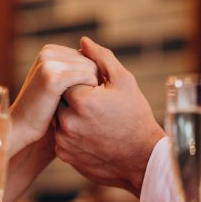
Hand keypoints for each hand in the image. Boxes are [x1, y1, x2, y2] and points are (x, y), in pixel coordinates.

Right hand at [9, 44, 97, 156]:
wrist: (21, 128)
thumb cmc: (44, 112)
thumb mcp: (58, 86)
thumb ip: (73, 71)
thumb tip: (99, 64)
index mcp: (50, 50)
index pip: (87, 57)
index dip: (91, 79)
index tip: (86, 98)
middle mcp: (48, 52)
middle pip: (91, 62)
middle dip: (92, 84)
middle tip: (84, 105)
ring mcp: (49, 63)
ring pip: (92, 70)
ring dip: (91, 91)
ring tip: (78, 107)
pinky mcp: (53, 77)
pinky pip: (87, 79)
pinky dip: (89, 95)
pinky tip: (79, 108)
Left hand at [55, 37, 165, 196]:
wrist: (142, 159)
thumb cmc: (136, 117)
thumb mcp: (124, 82)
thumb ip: (101, 58)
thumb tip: (83, 42)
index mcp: (80, 99)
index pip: (69, 80)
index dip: (85, 84)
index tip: (99, 93)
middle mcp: (67, 121)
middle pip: (60, 99)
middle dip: (75, 100)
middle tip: (97, 109)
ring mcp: (63, 140)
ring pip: (58, 118)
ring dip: (71, 117)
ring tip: (94, 123)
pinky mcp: (64, 155)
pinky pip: (60, 137)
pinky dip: (72, 134)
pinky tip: (91, 136)